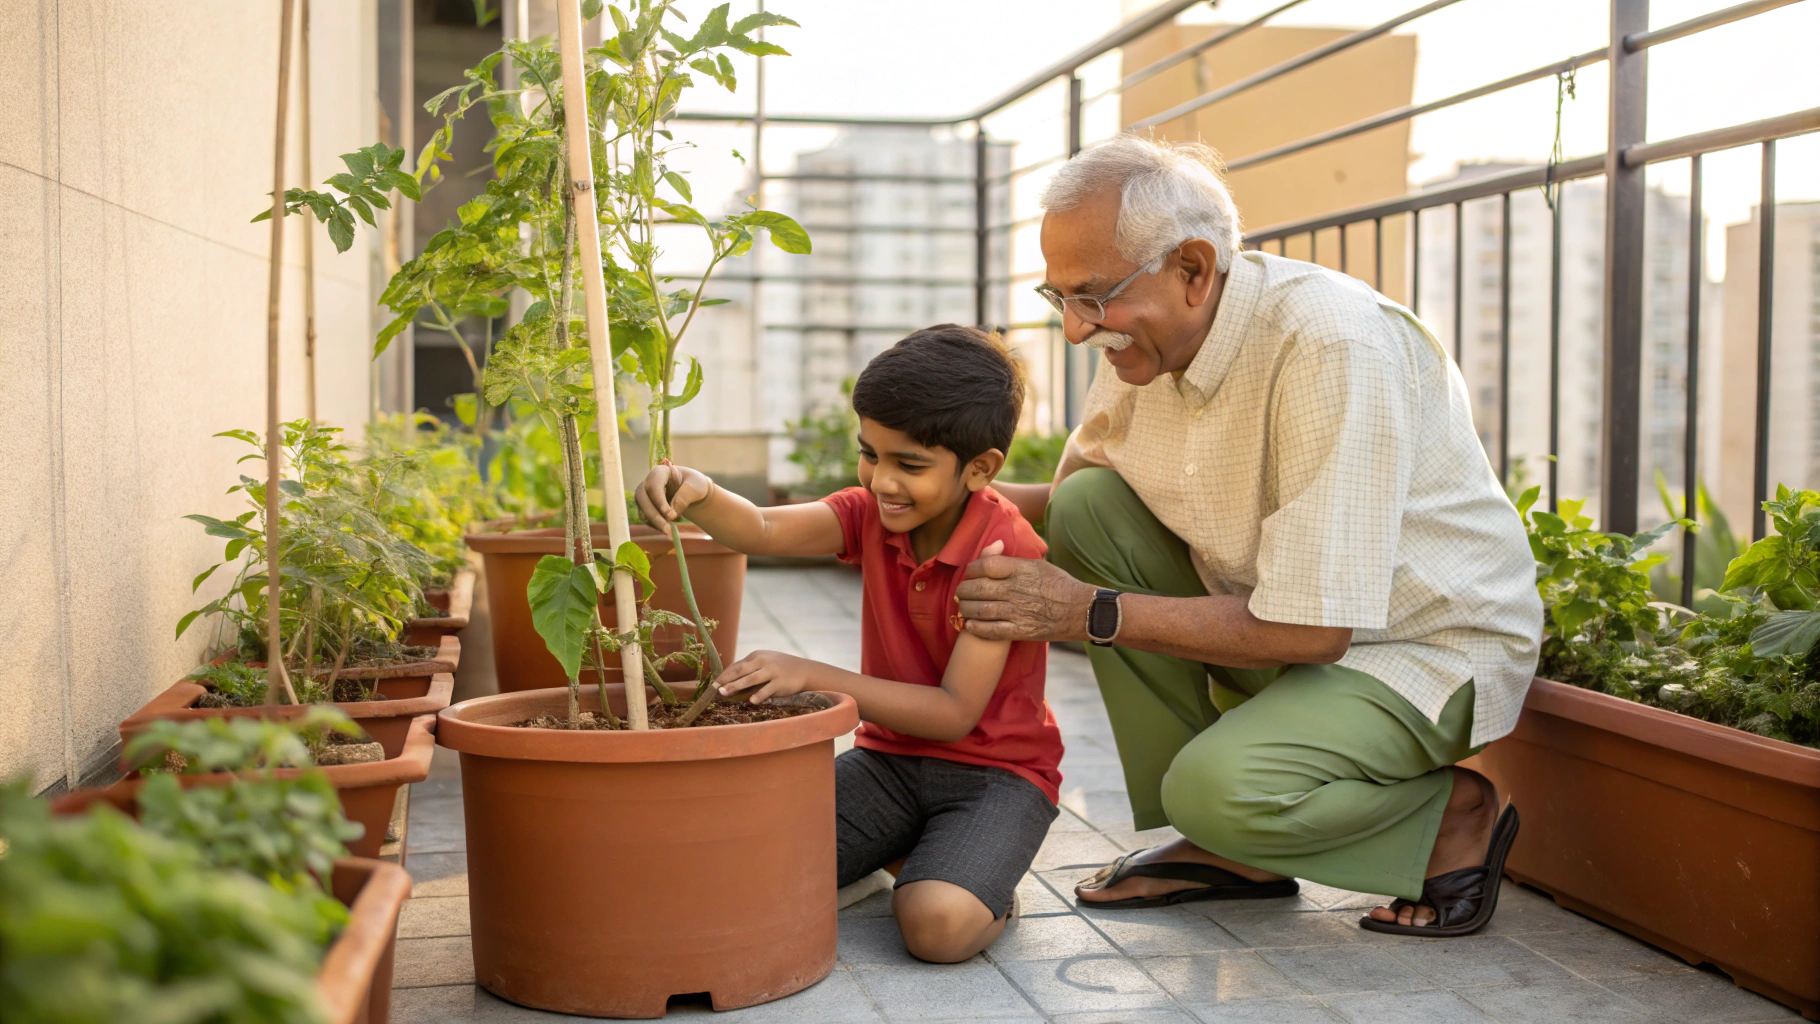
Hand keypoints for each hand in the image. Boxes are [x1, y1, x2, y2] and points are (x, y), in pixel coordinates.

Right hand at [634, 462, 712, 528]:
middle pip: (643, 500)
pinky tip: (669, 530)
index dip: (660, 502)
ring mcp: (644, 496)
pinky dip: (656, 526)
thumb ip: (685, 496)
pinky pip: (646, 519)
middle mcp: (647, 483)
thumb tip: (672, 512)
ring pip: (643, 511)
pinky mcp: (644, 508)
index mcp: (659, 472)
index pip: (654, 486)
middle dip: (655, 516)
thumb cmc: (693, 484)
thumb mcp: (696, 486)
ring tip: (671, 534)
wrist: (690, 490)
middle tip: (669, 530)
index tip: (671, 516)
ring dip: (656, 524)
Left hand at [716, 650, 815, 703]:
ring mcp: (772, 671)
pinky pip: (767, 690)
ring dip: (736, 686)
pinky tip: (751, 701)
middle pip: (740, 670)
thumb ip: (749, 669)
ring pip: (751, 679)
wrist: (804, 670)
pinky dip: (759, 695)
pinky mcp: (780, 682)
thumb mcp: (765, 663)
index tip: (713, 683)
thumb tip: (728, 679)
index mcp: (757, 656)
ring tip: (724, 693)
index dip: (724, 675)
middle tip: (714, 688)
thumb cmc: (780, 667)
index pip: (737, 665)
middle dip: (726, 679)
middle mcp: (763, 662)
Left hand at [955, 548, 1095, 641]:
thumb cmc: (1061, 584)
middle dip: (964, 591)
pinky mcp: (1021, 630)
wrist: (1082, 610)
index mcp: (1021, 570)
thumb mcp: (1039, 564)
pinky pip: (991, 630)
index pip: (985, 565)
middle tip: (961, 593)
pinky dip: (977, 628)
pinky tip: (970, 625)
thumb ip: (1013, 559)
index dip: (971, 569)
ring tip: (963, 608)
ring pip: (981, 610)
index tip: (969, 573)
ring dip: (966, 609)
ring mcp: (1018, 611)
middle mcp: (1017, 589)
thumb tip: (995, 545)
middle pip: (978, 588)